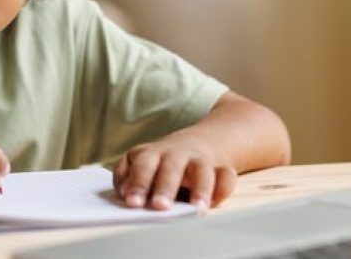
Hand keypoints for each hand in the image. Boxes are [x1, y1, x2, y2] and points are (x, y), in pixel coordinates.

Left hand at [112, 134, 237, 209]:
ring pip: (202, 171)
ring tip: (195, 209)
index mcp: (154, 153)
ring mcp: (202, 160)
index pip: (143, 165)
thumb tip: (123, 193)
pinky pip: (227, 176)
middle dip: (165, 187)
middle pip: (171, 167)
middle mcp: (178, 155)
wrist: (204, 141)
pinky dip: (222, 189)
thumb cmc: (164, 161)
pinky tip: (215, 202)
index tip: (133, 203)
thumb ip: (128, 176)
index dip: (138, 183)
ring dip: (200, 189)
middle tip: (159, 207)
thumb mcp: (142, 161)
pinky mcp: (223, 168)